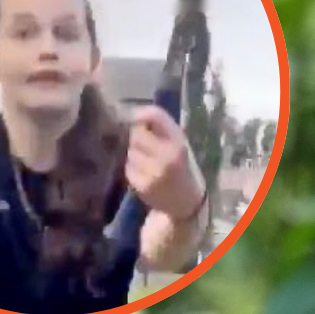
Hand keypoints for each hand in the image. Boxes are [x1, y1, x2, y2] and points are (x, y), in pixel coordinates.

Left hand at [125, 105, 204, 220]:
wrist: (186, 202)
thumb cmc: (181, 166)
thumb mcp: (179, 143)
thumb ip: (161, 127)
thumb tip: (134, 112)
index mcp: (179, 142)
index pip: (155, 116)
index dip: (141, 114)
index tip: (137, 118)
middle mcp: (167, 156)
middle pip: (136, 134)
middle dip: (137, 137)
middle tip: (147, 146)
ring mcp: (154, 172)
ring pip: (130, 151)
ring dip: (134, 153)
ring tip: (148, 162)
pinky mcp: (142, 185)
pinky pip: (128, 168)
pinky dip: (133, 168)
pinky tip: (145, 174)